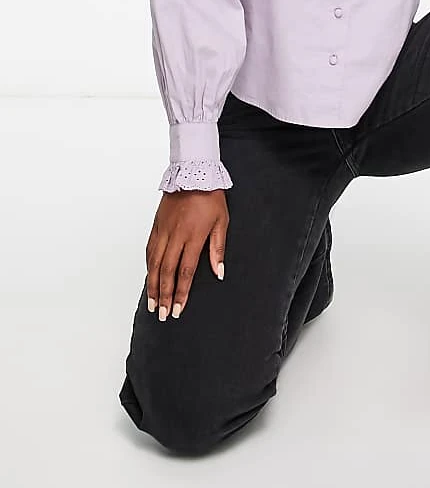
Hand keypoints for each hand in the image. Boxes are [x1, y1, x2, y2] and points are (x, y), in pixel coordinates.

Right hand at [145, 189, 228, 320]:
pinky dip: (148, 266)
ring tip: (152, 303)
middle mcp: (175, 236)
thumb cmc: (211, 197)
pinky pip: (149, 250)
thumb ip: (218, 249)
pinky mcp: (156, 225)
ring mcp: (163, 230)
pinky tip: (148, 277)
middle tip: (162, 314)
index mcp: (193, 237)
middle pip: (166, 272)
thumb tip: (219, 272)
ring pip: (154, 263)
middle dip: (163, 296)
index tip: (177, 309)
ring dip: (152, 285)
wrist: (194, 173)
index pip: (185, 272)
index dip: (180, 293)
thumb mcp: (222, 222)